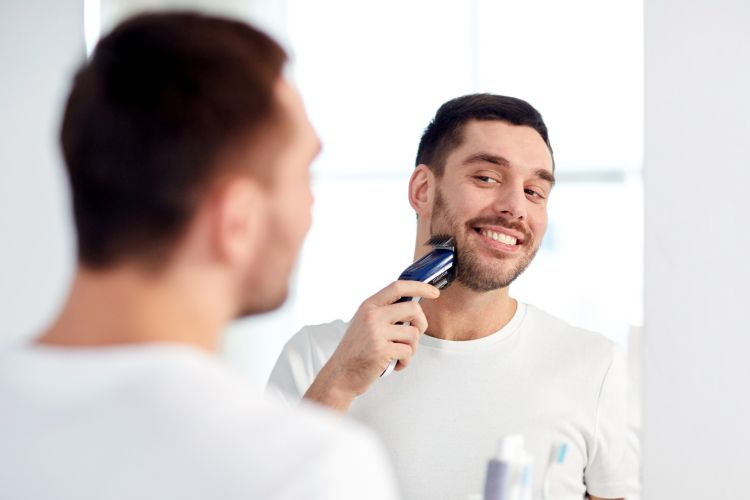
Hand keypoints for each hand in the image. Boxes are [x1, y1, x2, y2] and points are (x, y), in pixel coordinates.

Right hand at [304, 280, 438, 411]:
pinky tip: (394, 365)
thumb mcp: (365, 323)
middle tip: (414, 335)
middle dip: (421, 324)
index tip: (434, 292)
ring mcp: (376, 333)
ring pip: (414, 334)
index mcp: (369, 306)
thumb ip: (385, 312)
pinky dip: (405, 362)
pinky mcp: (381, 350)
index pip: (398, 287)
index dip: (419, 287)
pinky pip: (408, 352)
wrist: (340, 375)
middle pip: (413, 309)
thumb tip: (414, 306)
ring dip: (412, 348)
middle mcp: (372, 316)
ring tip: (399, 354)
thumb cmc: (356, 350)